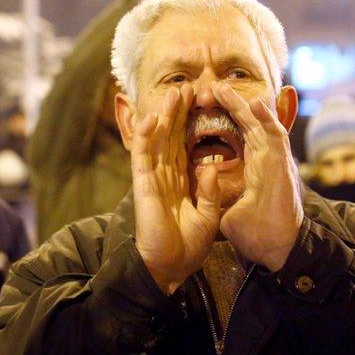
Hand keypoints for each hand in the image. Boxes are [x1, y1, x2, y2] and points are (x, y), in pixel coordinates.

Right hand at [132, 84, 221, 293]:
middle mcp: (166, 176)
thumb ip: (210, 191)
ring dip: (166, 116)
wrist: (171, 266)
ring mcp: (153, 178)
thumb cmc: (188, 245)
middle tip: (186, 88)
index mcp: (182, 182)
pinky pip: (143, 155)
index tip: (200, 105)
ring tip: (174, 92)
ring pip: (159, 140)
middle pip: (172, 137)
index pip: (186, 147)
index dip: (192, 126)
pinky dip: (146, 136)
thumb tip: (211, 165)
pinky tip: (152, 117)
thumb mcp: (209, 215)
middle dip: (179, 113)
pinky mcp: (143, 184)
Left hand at [212, 83, 302, 271]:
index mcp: (255, 169)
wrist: (277, 251)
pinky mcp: (283, 167)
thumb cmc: (257, 236)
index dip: (224, 120)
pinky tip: (256, 104)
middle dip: (231, 105)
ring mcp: (275, 162)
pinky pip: (276, 138)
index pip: (238, 137)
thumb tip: (204, 190)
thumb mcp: (228, 212)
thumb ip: (217, 197)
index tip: (203, 106)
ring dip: (243, 106)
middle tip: (212, 88)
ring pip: (260, 125)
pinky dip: (267, 120)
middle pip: (247, 125)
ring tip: (224, 88)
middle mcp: (266, 161)